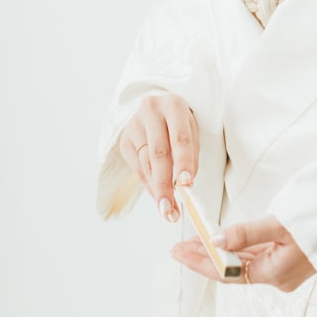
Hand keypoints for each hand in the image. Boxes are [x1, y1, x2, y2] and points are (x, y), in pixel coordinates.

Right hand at [119, 94, 198, 222]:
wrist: (158, 108)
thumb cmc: (180, 123)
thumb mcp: (192, 130)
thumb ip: (190, 154)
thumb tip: (185, 185)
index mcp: (173, 105)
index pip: (179, 138)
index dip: (183, 163)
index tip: (186, 185)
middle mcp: (151, 111)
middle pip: (158, 153)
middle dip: (165, 184)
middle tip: (171, 208)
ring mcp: (134, 125)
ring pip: (146, 164)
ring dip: (157, 191)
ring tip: (168, 210)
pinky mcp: (124, 140)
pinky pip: (137, 169)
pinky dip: (149, 186)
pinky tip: (158, 197)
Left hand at [171, 216, 314, 291]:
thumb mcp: (284, 225)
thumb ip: (249, 232)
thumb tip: (216, 239)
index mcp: (274, 273)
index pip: (226, 272)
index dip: (200, 262)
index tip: (179, 251)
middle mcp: (277, 277)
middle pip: (231, 270)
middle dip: (204, 257)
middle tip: (179, 247)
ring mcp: (285, 270)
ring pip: (243, 264)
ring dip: (219, 253)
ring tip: (196, 242)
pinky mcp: (290, 261)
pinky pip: (257, 258)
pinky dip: (239, 249)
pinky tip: (227, 242)